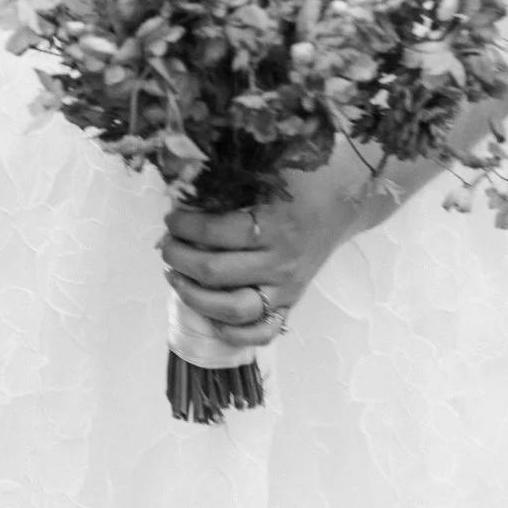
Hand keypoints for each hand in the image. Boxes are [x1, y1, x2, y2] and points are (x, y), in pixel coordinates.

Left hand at [160, 148, 390, 348]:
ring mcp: (286, 289)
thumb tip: (184, 189)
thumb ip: (231, 182)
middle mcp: (280, 263)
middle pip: (215, 272)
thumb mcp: (268, 174)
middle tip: (166, 246)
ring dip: (194, 296)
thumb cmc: (299, 186)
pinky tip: (209, 314)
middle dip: (178, 258)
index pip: (216, 231)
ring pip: (233, 309)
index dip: (184, 225)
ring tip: (175, 277)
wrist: (341, 207)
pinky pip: (262, 333)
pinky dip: (232, 332)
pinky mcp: (290, 305)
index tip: (171, 218)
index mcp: (274, 226)